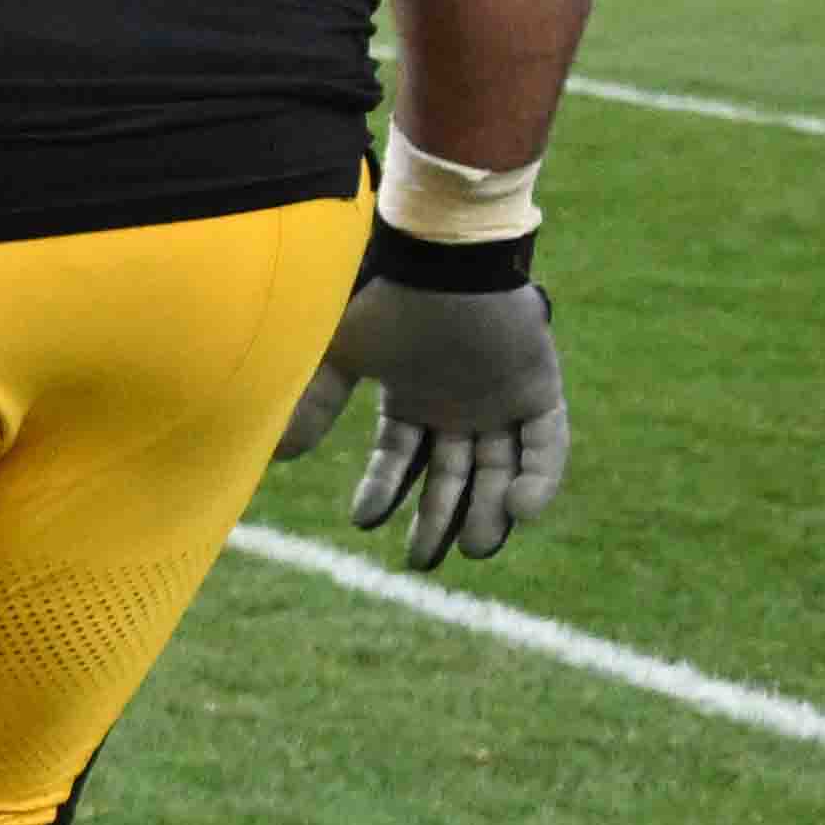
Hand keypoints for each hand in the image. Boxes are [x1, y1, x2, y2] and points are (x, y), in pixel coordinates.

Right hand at [283, 239, 564, 568]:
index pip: (400, 460)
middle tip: (423, 563)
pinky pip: (548, 445)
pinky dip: (539, 481)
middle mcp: (458, 406)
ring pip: (500, 470)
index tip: (364, 522)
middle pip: (453, 478)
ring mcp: (501, 401)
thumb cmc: (390, 299)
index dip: (382, 491)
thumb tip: (276, 455)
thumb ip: (314, 402)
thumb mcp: (342, 356)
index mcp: (413, 398)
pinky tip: (519, 509)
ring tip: (476, 549)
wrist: (445, 261)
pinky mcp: (540, 390)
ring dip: (491, 514)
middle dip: (438, 522)